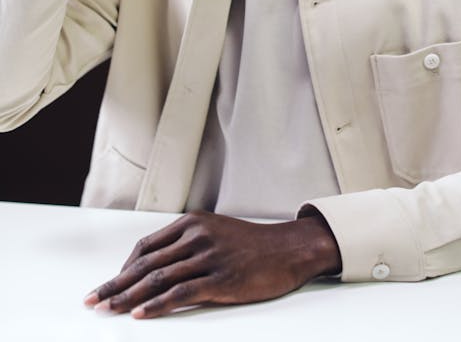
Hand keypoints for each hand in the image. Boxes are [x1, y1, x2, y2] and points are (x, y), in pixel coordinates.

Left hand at [84, 210, 340, 318]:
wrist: (287, 249)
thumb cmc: (250, 244)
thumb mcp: (215, 231)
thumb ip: (186, 243)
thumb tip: (154, 267)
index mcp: (191, 223)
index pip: (146, 247)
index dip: (123, 268)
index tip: (108, 283)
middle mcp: (196, 237)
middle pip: (146, 264)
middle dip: (116, 284)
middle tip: (94, 299)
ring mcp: (208, 257)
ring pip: (158, 279)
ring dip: (128, 297)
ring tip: (109, 310)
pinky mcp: (221, 280)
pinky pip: (181, 294)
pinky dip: (157, 305)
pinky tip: (141, 314)